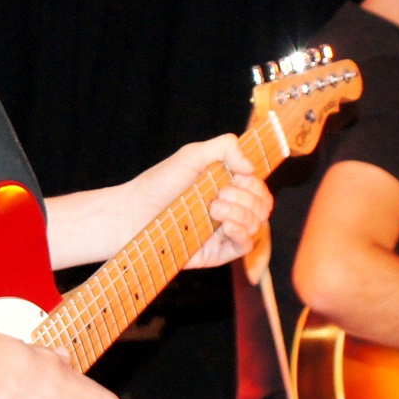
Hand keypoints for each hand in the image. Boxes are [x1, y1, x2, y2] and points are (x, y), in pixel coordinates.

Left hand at [126, 134, 272, 269]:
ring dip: (242, 212)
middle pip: (263, 204)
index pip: (258, 186)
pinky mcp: (218, 251)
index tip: (238, 176)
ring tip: (214, 207)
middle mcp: (229, 208)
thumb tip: (252, 167)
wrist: (135, 215)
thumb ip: (225, 147)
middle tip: (220, 193)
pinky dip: (242, 233)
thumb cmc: (159, 184)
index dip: (255, 182)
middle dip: (248, 196)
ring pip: (257, 223)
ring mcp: (225, 230)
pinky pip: (246, 245)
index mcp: (226, 186)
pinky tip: (226, 225)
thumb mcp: (192, 155)